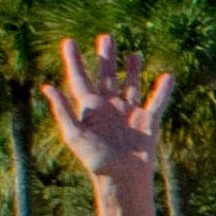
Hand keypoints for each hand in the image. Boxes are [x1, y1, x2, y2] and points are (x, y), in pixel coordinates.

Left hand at [39, 37, 171, 215]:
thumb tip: (47, 87)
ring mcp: (129, 112)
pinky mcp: (148, 121)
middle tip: (106, 38)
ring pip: (131, 84)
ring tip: (134, 54)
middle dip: (106, 57)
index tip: (68, 42)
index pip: (79, 78)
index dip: (73, 61)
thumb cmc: (95, 159)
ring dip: (132, 69)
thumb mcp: (75, 135)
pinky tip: (167, 76)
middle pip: (107, 76)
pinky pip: (156, 102)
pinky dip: (163, 90)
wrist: (122, 177)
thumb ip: (63, 111)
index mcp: (90, 108)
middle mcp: (109, 106)